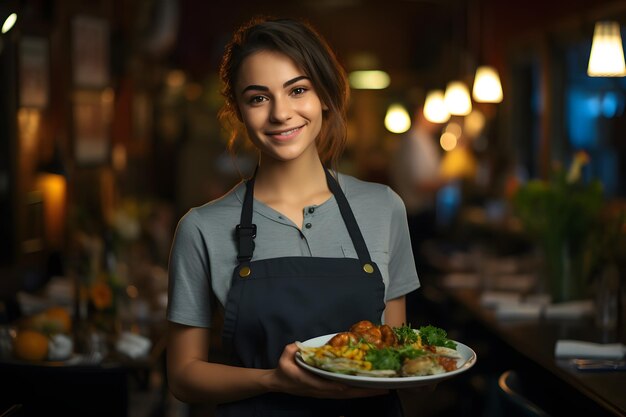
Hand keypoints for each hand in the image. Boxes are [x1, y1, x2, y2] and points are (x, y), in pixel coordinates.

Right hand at [268, 343, 388, 398]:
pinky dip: (357, 392)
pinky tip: (368, 389)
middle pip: (343, 393)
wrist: (279, 383)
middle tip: (382, 389)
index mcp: (308, 382)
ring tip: (381, 390)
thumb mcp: (284, 357)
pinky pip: (345, 393)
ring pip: (346, 395)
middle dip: (362, 392)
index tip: (350, 385)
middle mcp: (319, 390)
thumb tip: (298, 346)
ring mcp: (324, 393)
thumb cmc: (284, 368)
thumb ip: (291, 350)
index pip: (325, 386)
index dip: (338, 386)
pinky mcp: (327, 392)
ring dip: (363, 393)